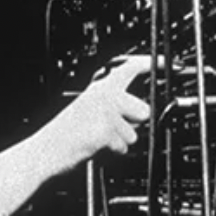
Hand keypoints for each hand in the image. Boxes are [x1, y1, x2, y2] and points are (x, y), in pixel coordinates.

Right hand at [37, 53, 151, 170]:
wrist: (44, 151)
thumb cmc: (65, 133)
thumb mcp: (88, 108)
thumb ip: (113, 103)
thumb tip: (142, 110)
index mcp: (99, 87)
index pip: (131, 67)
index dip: (155, 63)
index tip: (171, 63)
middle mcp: (104, 95)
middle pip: (144, 111)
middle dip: (133, 124)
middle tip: (109, 129)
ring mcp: (106, 113)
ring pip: (135, 133)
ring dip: (121, 141)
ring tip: (98, 139)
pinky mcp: (106, 131)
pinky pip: (124, 147)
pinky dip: (113, 152)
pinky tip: (95, 147)